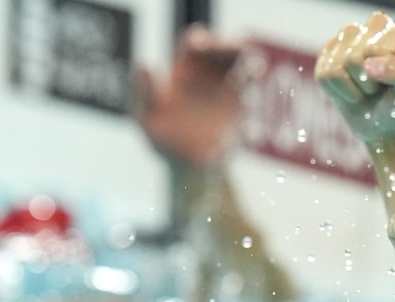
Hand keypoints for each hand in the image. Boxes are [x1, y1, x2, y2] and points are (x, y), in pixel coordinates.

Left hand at [132, 25, 245, 167]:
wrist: (186, 167)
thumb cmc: (161, 137)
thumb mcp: (145, 116)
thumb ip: (142, 91)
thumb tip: (143, 64)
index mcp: (187, 70)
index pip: (196, 44)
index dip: (202, 40)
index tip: (203, 45)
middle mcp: (212, 77)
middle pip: (227, 50)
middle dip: (235, 46)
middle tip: (241, 50)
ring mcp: (230, 94)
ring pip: (247, 72)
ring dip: (252, 69)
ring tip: (252, 73)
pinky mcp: (242, 116)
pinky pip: (251, 105)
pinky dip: (251, 102)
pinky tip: (245, 106)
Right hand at [315, 11, 394, 146]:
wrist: (385, 127)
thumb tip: (368, 65)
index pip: (376, 49)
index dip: (383, 74)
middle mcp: (377, 24)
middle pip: (354, 57)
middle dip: (366, 82)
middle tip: (381, 87)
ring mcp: (351, 36)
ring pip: (337, 64)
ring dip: (353, 87)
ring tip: (368, 88)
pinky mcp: (330, 51)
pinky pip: (324, 74)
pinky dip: (338, 92)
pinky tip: (353, 90)